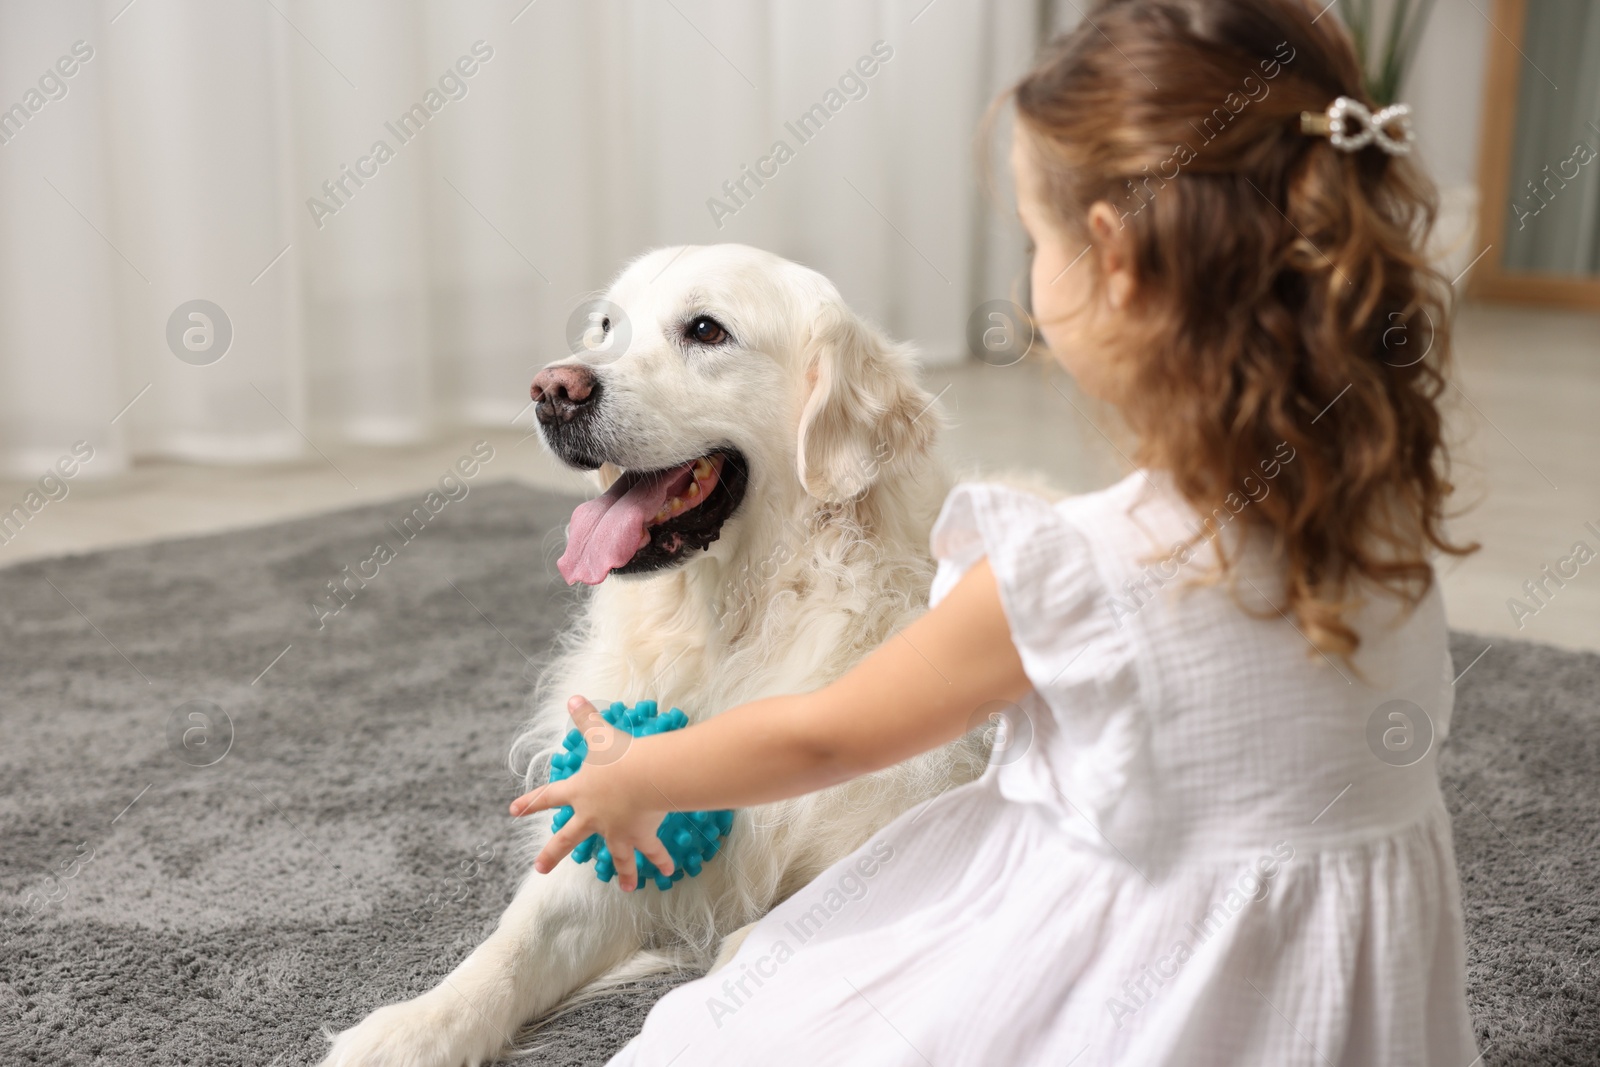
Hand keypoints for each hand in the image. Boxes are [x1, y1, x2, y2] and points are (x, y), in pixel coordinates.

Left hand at [509, 696, 673, 892]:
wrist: (644, 776)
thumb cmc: (619, 755)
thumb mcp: (599, 734)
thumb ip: (586, 718)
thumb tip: (572, 697)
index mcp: (579, 793)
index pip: (548, 797)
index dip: (529, 802)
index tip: (511, 811)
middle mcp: (593, 817)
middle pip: (567, 840)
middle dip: (552, 854)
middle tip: (540, 868)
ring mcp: (615, 831)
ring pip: (616, 857)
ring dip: (623, 872)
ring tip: (627, 888)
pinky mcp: (639, 836)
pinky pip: (651, 851)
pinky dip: (661, 861)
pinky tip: (668, 872)